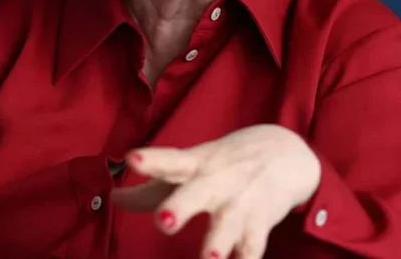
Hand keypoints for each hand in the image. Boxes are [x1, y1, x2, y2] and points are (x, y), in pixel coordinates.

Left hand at [111, 125, 320, 258]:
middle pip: (196, 194)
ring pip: (227, 226)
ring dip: (218, 244)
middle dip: (180, 208)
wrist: (287, 152)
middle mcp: (217, 183)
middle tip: (164, 222)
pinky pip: (253, 248)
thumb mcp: (191, 167)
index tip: (132, 159)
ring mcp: (240, 204)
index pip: (170, 160)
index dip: (151, 160)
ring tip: (209, 258)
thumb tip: (113, 198)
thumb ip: (151, 188)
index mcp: (195, 165)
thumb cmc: (225, 163)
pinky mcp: (260, 223)